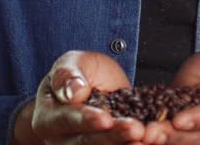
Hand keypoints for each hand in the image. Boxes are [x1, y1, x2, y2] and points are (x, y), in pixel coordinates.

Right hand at [15, 50, 145, 144]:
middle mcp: (63, 141)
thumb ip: (68, 74)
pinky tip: (152, 141)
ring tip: (146, 137)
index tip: (105, 118)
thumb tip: (73, 92)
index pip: (66, 120)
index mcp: (47, 118)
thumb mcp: (71, 63)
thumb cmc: (77, 74)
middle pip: (87, 143)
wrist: (92, 87)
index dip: (86, 120)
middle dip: (113, 137)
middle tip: (136, 129)